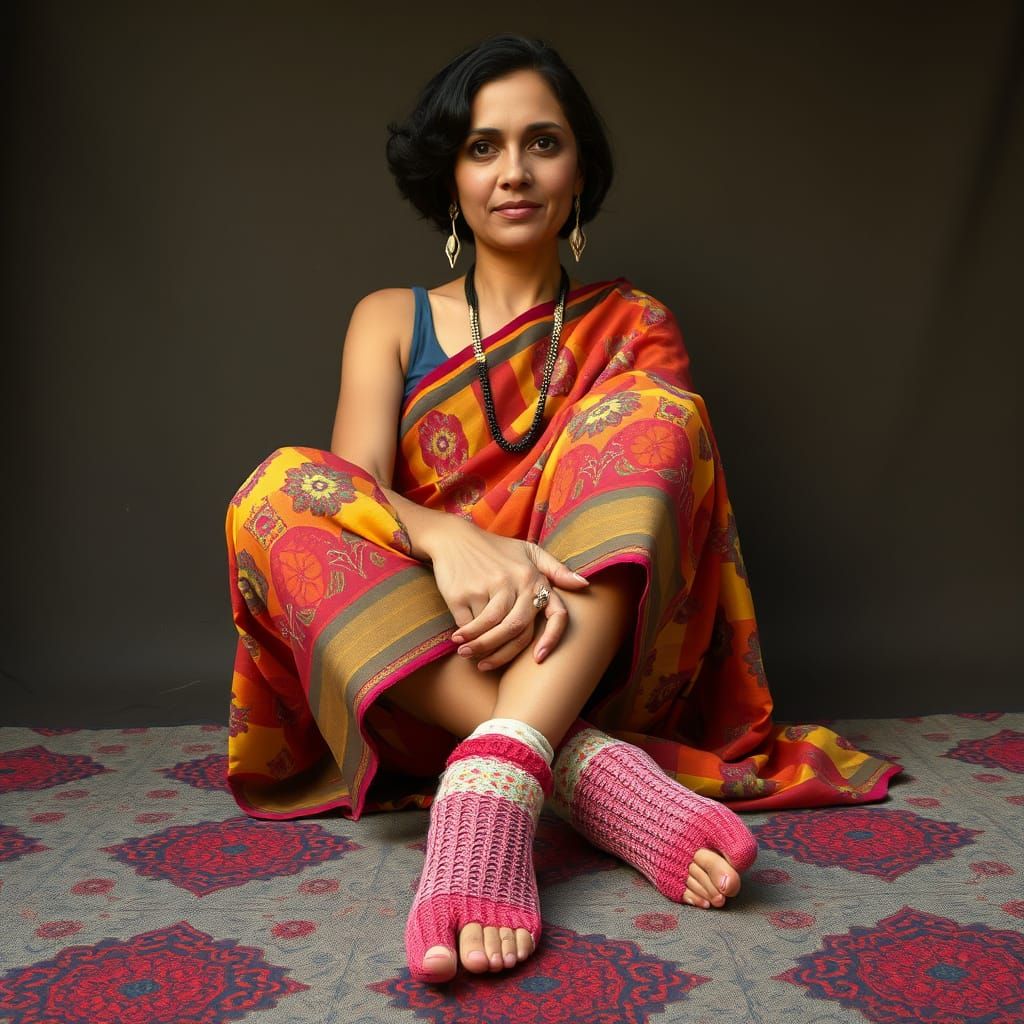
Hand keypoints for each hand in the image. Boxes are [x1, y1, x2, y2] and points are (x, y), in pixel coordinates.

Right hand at [426, 522, 588, 670]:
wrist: (453, 537)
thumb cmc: (496, 550)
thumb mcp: (529, 552)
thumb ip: (556, 570)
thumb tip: (584, 585)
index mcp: (535, 577)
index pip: (557, 613)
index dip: (552, 640)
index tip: (539, 659)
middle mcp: (516, 582)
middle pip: (517, 629)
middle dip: (502, 654)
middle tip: (487, 665)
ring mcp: (489, 586)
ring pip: (491, 630)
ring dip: (479, 647)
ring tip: (469, 654)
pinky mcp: (464, 591)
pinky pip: (469, 623)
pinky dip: (465, 636)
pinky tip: (459, 640)